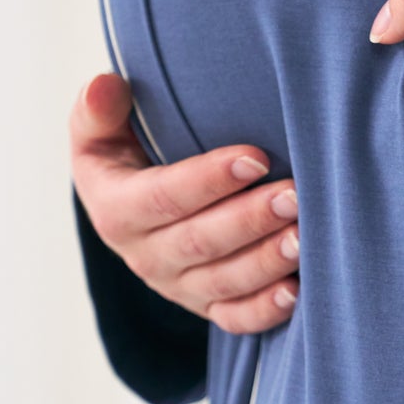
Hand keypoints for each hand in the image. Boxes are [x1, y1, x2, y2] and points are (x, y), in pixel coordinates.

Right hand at [69, 72, 301, 333]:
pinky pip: (234, 318)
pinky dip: (265, 310)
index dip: (207, 180)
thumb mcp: (102, 134)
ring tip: (306, 235)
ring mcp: (179, 286)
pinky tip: (298, 290)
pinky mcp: (207, 305)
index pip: (161, 197)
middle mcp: (146, 255)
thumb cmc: (129, 156)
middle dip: (249, 219)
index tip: (256, 155)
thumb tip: (104, 85)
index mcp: (118, 209)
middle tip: (295, 193)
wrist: (140, 206)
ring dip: (266, 261)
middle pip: (199, 242)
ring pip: (223, 282)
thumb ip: (97, 111)